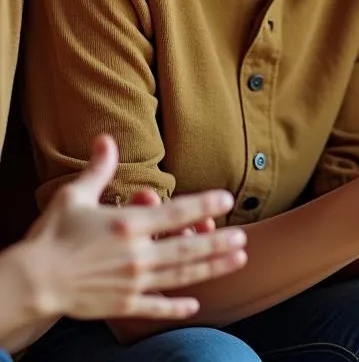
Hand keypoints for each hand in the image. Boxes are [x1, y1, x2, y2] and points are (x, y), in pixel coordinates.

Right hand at [23, 135, 246, 321]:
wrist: (28, 282)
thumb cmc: (51, 235)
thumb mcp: (74, 196)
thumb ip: (98, 169)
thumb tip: (105, 138)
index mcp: (128, 225)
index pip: (176, 212)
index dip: (203, 205)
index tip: (225, 199)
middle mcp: (136, 254)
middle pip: (187, 247)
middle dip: (218, 242)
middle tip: (243, 238)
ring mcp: (131, 282)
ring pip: (180, 274)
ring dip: (211, 267)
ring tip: (236, 260)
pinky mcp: (121, 305)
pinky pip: (155, 306)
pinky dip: (176, 306)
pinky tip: (195, 304)